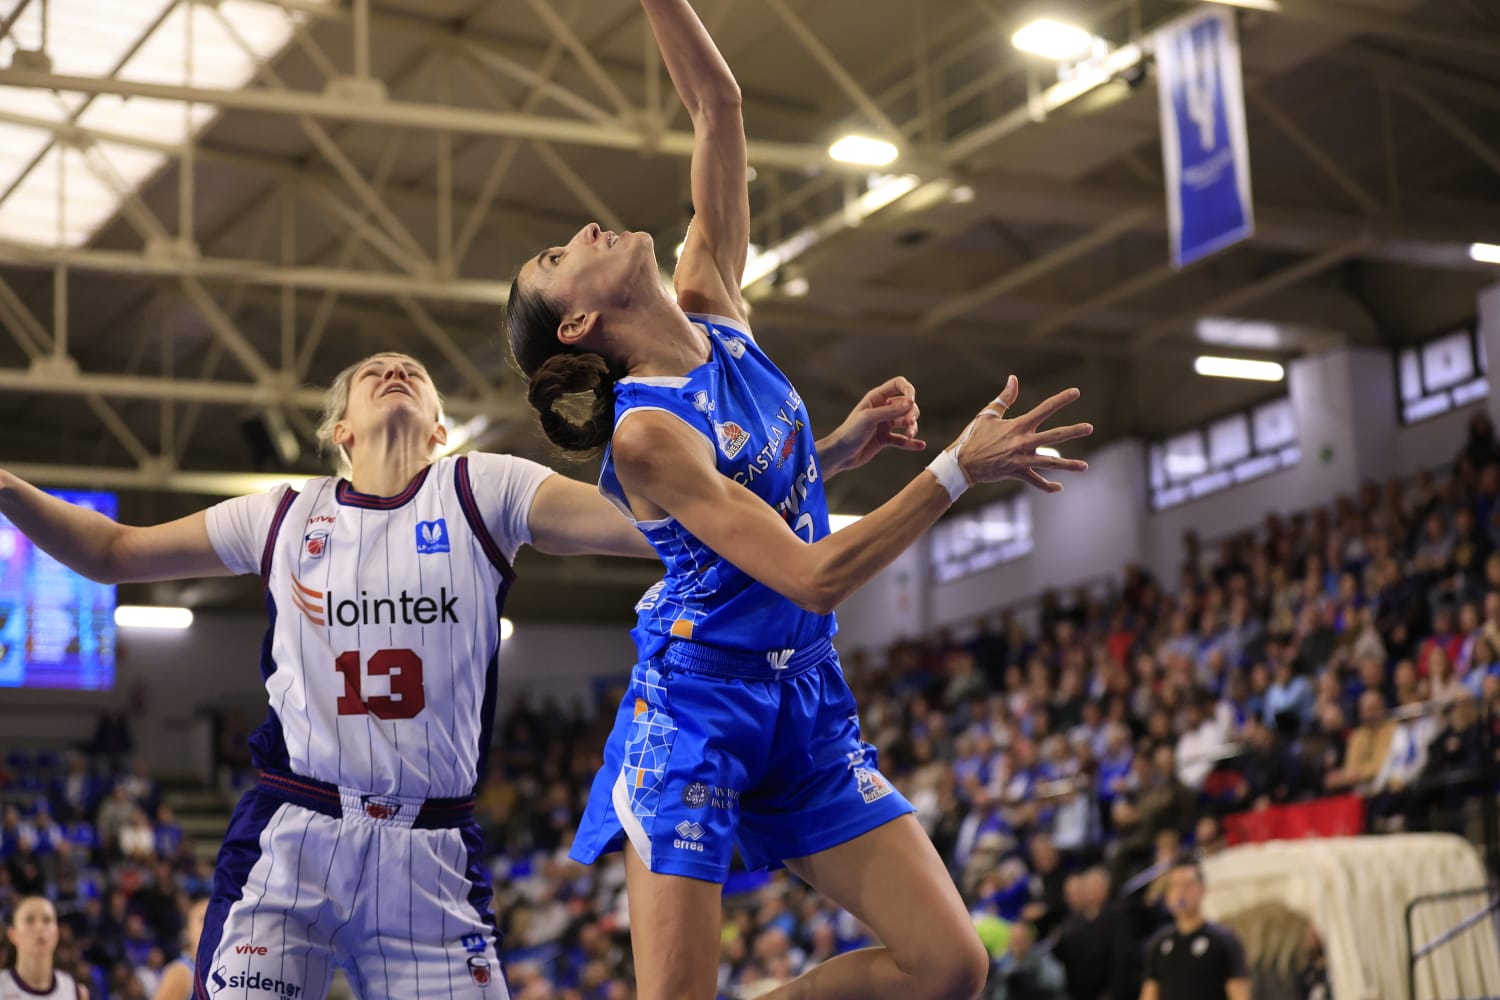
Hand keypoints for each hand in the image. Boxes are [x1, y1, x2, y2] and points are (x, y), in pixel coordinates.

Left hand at [819, 376, 927, 475]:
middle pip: (907, 405)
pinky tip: (921, 445)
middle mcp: (882, 409)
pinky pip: (902, 440)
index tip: (911, 401)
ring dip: (912, 427)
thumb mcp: (870, 418)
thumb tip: (911, 403)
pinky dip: (911, 443)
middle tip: (909, 422)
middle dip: (912, 412)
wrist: (840, 454)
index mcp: (876, 398)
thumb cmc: (850, 432)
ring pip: (906, 422)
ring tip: (910, 435)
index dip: (908, 390)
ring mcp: (884, 424)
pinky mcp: (885, 439)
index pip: (898, 385)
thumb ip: (891, 411)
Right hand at [948, 375, 1091, 492]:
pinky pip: (1035, 481)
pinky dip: (1047, 486)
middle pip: (1054, 437)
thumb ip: (1005, 398)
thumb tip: (1014, 378)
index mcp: (1018, 426)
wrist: (961, 464)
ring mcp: (1021, 460)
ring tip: (1084, 466)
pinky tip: (1059, 488)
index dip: (1061, 399)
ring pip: (1050, 463)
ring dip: (1068, 465)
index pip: (1044, 409)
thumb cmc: (973, 437)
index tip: (1076, 392)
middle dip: (1073, 431)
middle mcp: (1023, 442)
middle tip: (1089, 428)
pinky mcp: (1016, 473)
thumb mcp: (987, 415)